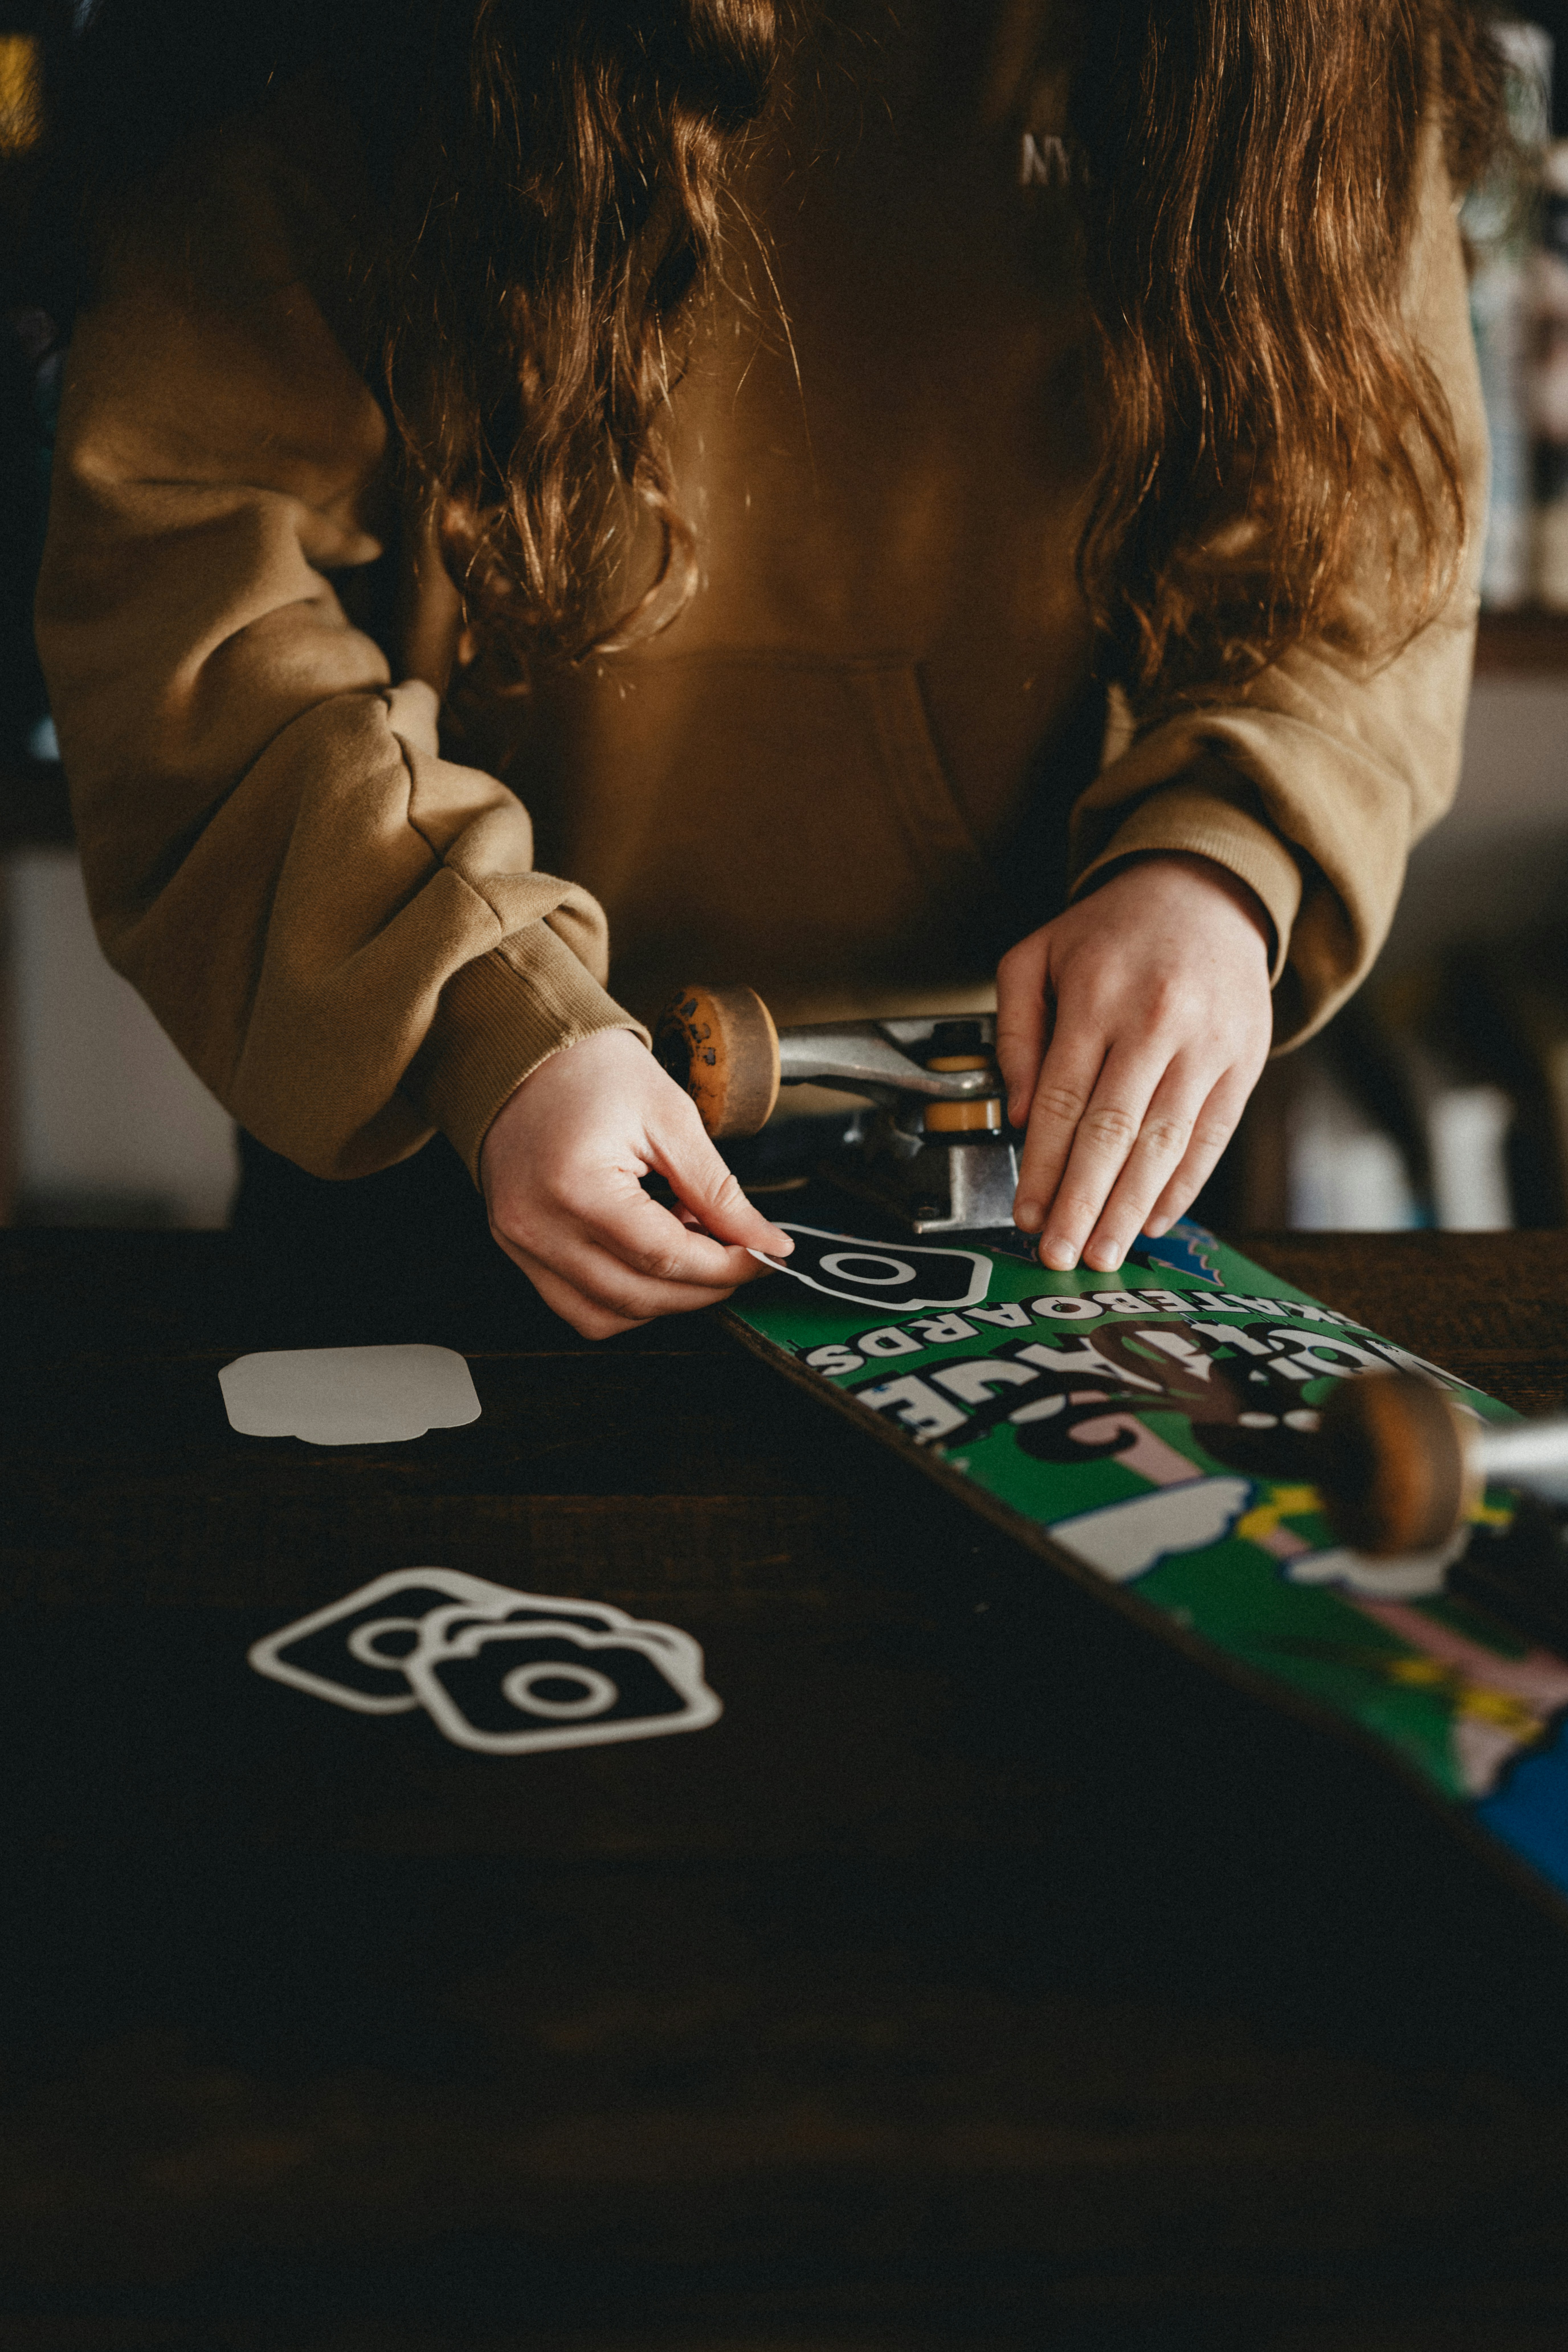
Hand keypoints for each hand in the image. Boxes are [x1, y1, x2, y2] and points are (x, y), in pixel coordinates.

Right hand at [480, 1029, 792, 1337]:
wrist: (525, 1052)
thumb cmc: (589, 1070)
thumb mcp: (670, 1117)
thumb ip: (718, 1190)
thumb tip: (764, 1240)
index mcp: (574, 1185)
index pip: (665, 1257)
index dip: (726, 1265)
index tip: (764, 1255)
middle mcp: (536, 1225)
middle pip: (638, 1295)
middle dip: (703, 1288)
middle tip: (738, 1256)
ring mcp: (519, 1242)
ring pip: (605, 1316)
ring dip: (662, 1299)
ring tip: (687, 1247)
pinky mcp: (517, 1248)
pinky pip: (575, 1305)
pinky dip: (623, 1298)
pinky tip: (647, 1258)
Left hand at [995, 853, 1273, 1271]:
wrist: (1205, 890)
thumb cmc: (1109, 932)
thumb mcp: (1034, 957)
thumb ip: (1016, 1034)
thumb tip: (1017, 1116)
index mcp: (1097, 996)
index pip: (1061, 1102)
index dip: (1041, 1168)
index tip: (1025, 1216)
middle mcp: (1156, 1022)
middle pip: (1112, 1133)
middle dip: (1083, 1203)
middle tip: (1059, 1256)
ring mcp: (1208, 1044)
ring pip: (1164, 1145)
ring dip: (1131, 1209)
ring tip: (1103, 1252)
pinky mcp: (1244, 1060)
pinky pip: (1212, 1137)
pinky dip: (1183, 1185)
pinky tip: (1155, 1221)